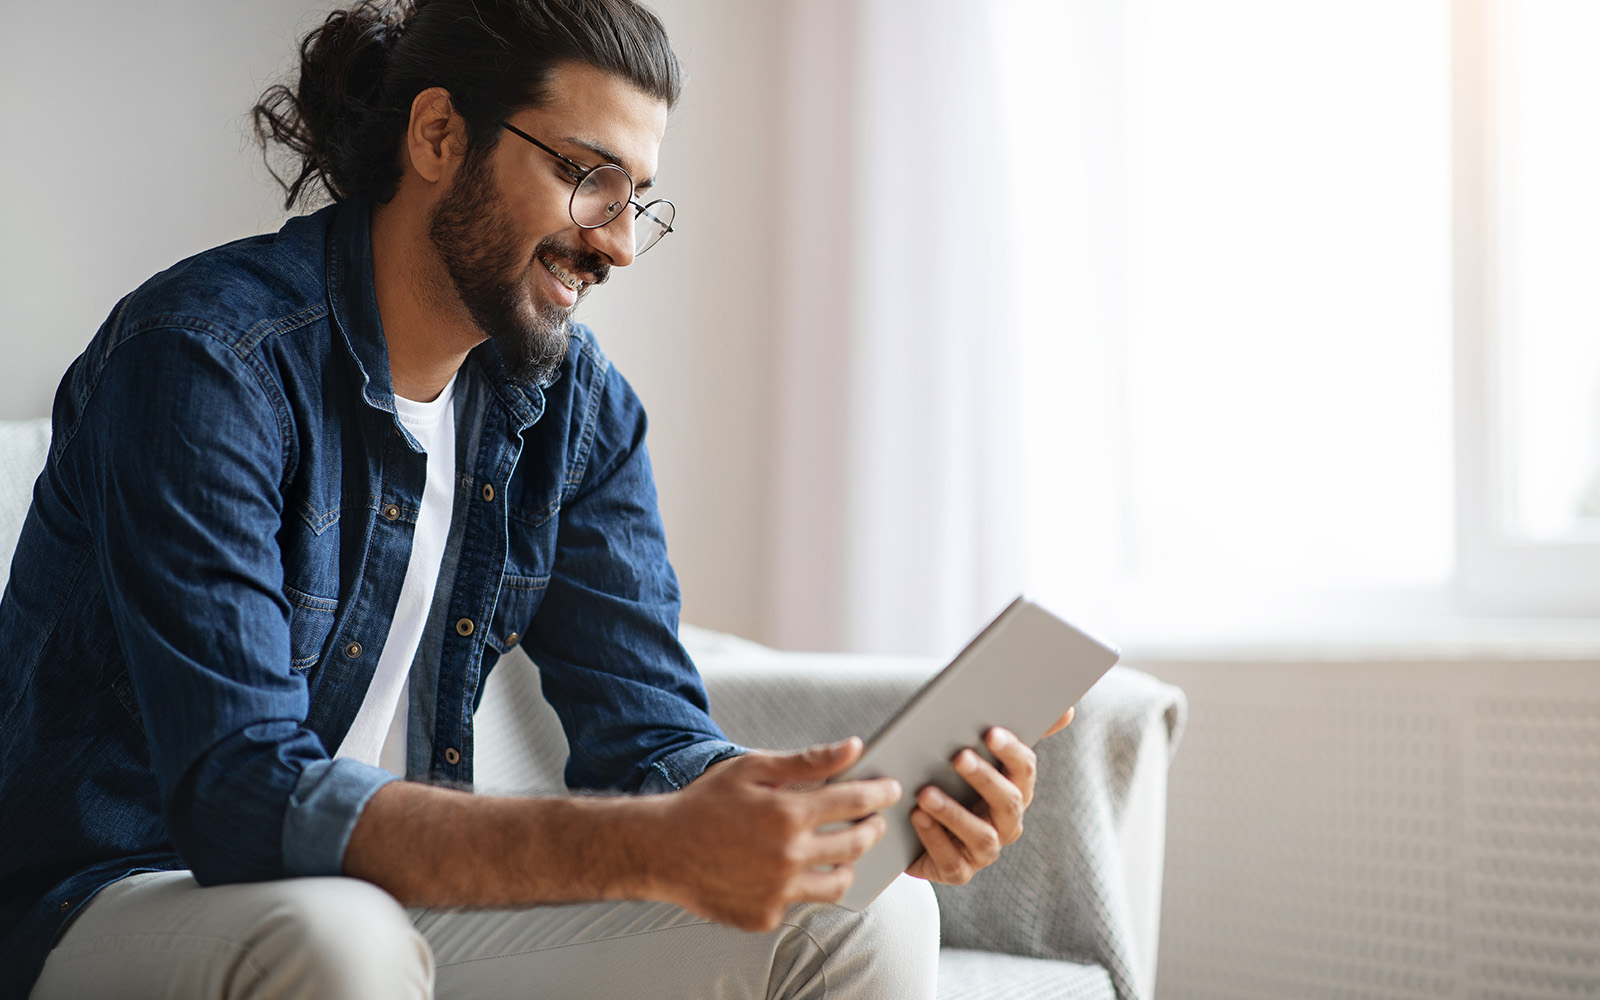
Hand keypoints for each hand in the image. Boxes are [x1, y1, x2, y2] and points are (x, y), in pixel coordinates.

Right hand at [650, 738, 900, 930]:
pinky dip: (803, 885)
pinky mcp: (766, 916)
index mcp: (787, 814)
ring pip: (837, 883)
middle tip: (874, 820)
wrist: (660, 850)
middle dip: (872, 828)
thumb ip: (807, 761)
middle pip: (855, 844)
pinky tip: (795, 870)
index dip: (879, 793)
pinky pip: (800, 902)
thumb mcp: (753, 769)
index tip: (892, 789)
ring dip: (848, 864)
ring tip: (846, 851)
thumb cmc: (706, 803)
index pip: (853, 801)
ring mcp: (778, 891)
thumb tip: (854, 747)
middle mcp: (788, 856)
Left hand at [904, 715, 1068, 884]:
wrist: (914, 832)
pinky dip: (935, 838)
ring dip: (954, 813)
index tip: (991, 732)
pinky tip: (917, 817)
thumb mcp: (975, 757)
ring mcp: (984, 851)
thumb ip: (1011, 733)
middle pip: (1008, 802)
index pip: (1024, 771)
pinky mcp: (958, 871)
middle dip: (984, 779)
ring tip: (926, 793)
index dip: (1011, 752)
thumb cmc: (950, 784)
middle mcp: (1006, 823)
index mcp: (1015, 791)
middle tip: (959, 756)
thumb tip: (1070, 710)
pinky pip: (952, 861)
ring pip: (981, 836)